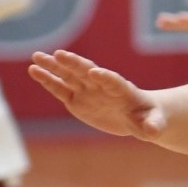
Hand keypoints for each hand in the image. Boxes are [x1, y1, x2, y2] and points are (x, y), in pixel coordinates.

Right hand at [28, 49, 164, 139]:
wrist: (136, 116)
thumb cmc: (149, 118)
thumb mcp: (154, 123)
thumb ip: (153, 125)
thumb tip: (154, 132)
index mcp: (122, 90)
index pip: (113, 81)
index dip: (105, 77)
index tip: (94, 72)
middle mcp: (101, 85)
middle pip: (86, 72)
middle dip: (73, 63)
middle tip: (59, 54)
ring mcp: (87, 91)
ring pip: (68, 76)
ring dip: (53, 66)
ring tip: (36, 56)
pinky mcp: (75, 99)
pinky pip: (59, 89)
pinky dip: (47, 80)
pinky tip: (33, 70)